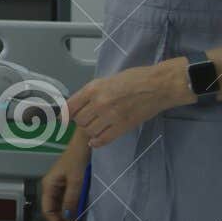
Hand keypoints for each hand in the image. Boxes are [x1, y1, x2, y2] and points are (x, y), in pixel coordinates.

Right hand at [39, 132, 89, 220]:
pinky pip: (67, 197)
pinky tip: (79, 208)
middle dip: (61, 218)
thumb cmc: (78, 159)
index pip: (47, 209)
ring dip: (67, 212)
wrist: (84, 143)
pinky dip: (72, 204)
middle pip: (52, 208)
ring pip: (60, 204)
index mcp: (48, 185)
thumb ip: (71, 200)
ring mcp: (59, 184)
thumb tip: (68, 217)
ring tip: (77, 220)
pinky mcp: (67, 182)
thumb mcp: (76, 182)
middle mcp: (51, 186)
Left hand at [66, 59, 191, 147]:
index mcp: (93, 88)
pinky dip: (97, 142)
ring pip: (89, 131)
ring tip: (97, 125)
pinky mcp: (123, 126)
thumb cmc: (134, 78)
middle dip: (81, 121)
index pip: (70, 107)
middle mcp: (99, 103)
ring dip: (90, 130)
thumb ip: (91, 93)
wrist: (158, 85)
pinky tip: (96, 140)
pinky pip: (103, 139)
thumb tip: (77, 105)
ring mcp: (111, 116)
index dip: (65, 114)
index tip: (62, 119)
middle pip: (79, 120)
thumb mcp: (107, 80)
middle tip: (89, 119)